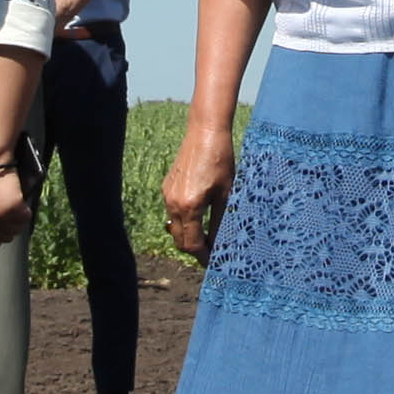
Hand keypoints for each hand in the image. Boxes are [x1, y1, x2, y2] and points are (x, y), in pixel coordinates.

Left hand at [0, 159, 32, 252]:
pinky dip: (24, 210)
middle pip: (6, 238)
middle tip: (4, 211)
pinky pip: (25, 218)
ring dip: (16, 219)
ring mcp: (1, 218)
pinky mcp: (15, 209)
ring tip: (10, 203)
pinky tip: (17, 198)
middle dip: (7, 227)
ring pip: (17, 229)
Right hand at [160, 122, 236, 265]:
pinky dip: (185, 220)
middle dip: (194, 249)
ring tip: (208, 234)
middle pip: (180, 240)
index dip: (203, 256)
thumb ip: (221, 222)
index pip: (192, 244)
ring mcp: (167, 194)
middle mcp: (173, 203)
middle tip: (212, 251)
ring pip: (175, 227)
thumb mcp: (226, 194)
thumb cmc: (221, 160)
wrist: (205, 131)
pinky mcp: (167, 186)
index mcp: (189, 207)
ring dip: (189, 235)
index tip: (214, 262)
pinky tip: (200, 215)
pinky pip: (173, 212)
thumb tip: (221, 244)